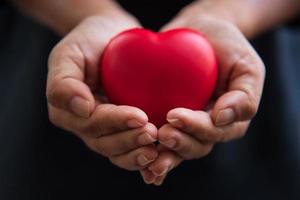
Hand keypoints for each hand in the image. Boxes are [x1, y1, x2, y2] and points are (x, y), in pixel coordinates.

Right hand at [47, 16, 158, 170]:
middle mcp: (85, 125)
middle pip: (105, 142)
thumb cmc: (87, 42)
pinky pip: (132, 146)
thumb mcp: (68, 54)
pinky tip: (162, 152)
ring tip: (158, 146)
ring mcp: (105, 128)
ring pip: (118, 150)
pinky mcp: (122, 127)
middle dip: (129, 140)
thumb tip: (83, 109)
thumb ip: (64, 83)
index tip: (140, 117)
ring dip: (137, 151)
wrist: (109, 37)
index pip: (91, 123)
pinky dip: (144, 152)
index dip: (115, 122)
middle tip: (152, 133)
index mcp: (68, 112)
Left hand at [141, 4, 264, 184]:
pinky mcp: (166, 118)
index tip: (174, 115)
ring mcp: (187, 125)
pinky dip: (148, 150)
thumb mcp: (247, 67)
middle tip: (161, 135)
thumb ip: (244, 95)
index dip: (195, 128)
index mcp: (229, 121)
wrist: (202, 33)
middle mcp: (208, 128)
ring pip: (176, 149)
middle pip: (195, 146)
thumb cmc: (229, 48)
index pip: (213, 131)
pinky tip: (136, 157)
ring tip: (146, 156)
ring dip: (162, 156)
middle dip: (178, 144)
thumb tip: (222, 118)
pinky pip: (158, 138)